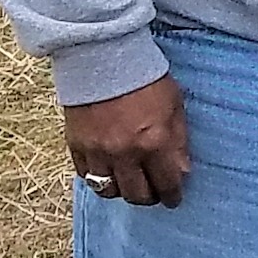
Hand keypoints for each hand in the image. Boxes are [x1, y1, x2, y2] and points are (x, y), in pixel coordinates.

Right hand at [64, 74, 191, 208]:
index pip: (166, 184)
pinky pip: (86, 176)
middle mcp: (126, 153)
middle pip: (137, 195)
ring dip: (122, 191)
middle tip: (153, 193)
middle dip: (148, 198)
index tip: (174, 198)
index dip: (172, 196)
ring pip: (109, 191)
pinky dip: (98, 178)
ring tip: (129, 184)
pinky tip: (107, 172)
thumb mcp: (174, 107)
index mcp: (155, 142)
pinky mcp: (76, 145)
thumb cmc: (146, 79)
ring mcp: (98, 151)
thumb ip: (178, 142)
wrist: (103, 58)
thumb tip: (181, 172)